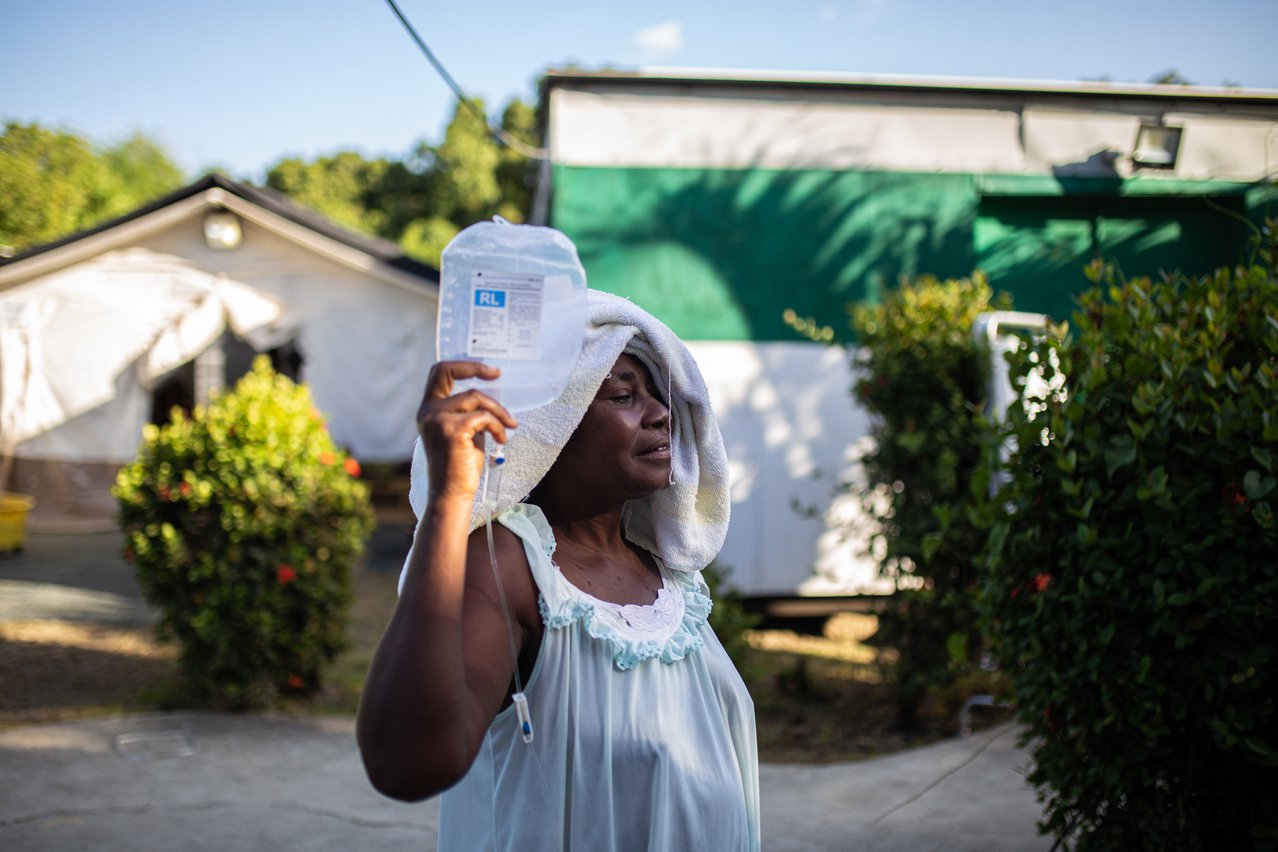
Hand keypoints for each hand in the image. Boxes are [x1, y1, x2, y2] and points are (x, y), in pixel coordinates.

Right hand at [416, 361, 517, 502]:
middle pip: (450, 372)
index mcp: (428, 410)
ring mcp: (437, 419)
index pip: (439, 373)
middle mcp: (428, 411)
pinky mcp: (452, 429)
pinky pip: (484, 417)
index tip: (488, 371)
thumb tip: (491, 395)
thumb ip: (468, 412)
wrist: (452, 494)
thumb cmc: (460, 466)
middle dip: (475, 368)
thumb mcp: (464, 432)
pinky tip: (501, 440)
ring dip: (498, 411)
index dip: (463, 365)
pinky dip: (498, 426)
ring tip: (508, 427)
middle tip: (498, 374)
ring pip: (476, 397)